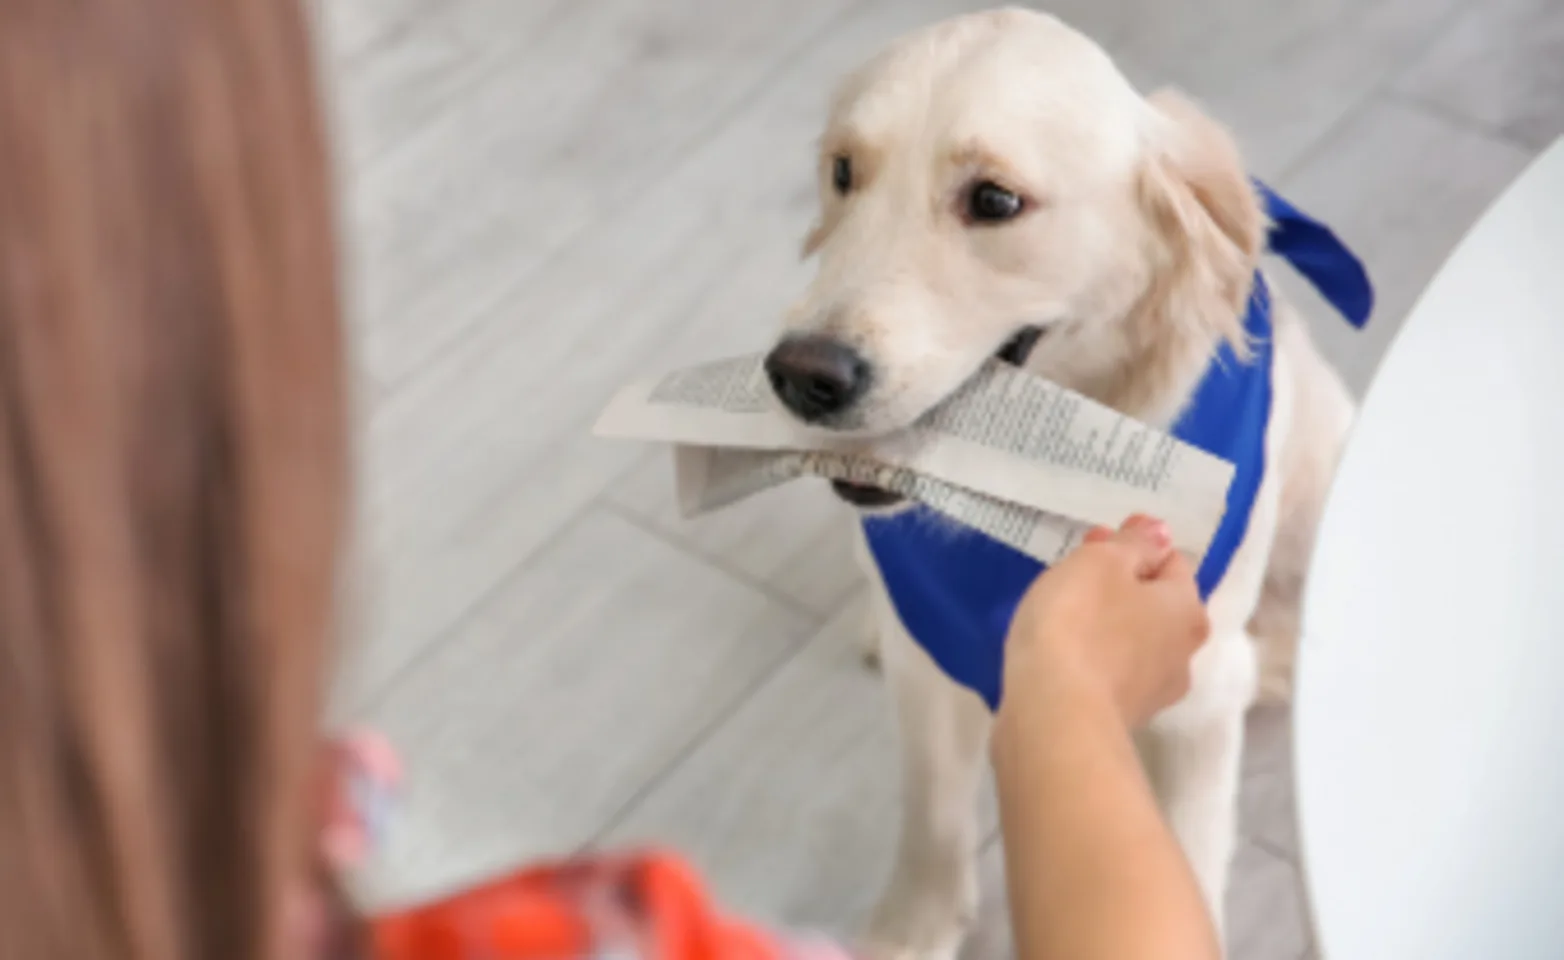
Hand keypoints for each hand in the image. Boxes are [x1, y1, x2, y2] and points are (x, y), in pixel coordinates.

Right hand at [1001, 516, 1208, 727]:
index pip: (1171, 561)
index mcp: (1187, 609)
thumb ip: (1133, 544)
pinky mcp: (1120, 719)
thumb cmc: (1080, 624)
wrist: (1054, 716)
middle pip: (1154, 605)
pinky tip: (1061, 651)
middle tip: (1075, 571)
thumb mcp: (1101, 564)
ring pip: (1132, 640)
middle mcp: (1183, 653)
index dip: (1134, 545)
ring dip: (1106, 622)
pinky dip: (1092, 655)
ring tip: (1063, 613)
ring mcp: (1153, 693)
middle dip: (1121, 584)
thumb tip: (1160, 533)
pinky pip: (1109, 672)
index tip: (1095, 541)